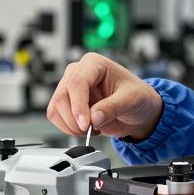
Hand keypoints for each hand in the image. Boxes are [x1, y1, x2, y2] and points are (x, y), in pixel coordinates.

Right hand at [45, 53, 162, 140]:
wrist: (137, 110)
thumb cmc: (137, 97)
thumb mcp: (132, 99)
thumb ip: (113, 107)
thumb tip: (94, 117)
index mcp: (94, 64)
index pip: (77, 82)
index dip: (79, 106)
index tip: (86, 124)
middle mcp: (78, 73)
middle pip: (62, 96)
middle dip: (74, 119)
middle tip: (91, 130)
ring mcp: (69, 88)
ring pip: (56, 108)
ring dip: (71, 126)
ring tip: (93, 128)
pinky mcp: (66, 103)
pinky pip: (56, 117)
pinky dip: (68, 128)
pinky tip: (86, 128)